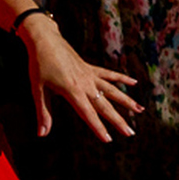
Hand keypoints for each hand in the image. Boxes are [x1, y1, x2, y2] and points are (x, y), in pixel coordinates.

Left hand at [20, 16, 140, 140]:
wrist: (45, 40)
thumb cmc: (39, 65)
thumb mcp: (38, 90)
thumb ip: (43, 113)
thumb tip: (42, 134)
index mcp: (72, 91)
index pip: (88, 114)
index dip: (98, 128)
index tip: (109, 139)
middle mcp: (85, 84)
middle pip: (105, 105)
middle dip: (118, 120)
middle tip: (130, 132)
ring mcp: (90, 75)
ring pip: (113, 90)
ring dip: (127, 101)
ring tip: (140, 110)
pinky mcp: (91, 67)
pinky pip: (109, 74)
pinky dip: (122, 79)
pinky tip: (134, 83)